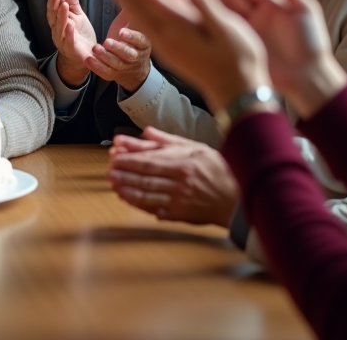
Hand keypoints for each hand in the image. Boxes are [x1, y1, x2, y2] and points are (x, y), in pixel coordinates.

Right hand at [45, 0, 97, 87]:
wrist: (85, 56)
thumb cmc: (80, 36)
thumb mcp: (78, 16)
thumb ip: (73, 3)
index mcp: (58, 21)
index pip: (54, 8)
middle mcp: (57, 30)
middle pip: (53, 16)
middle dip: (54, 3)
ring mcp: (63, 40)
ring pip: (60, 27)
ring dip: (61, 16)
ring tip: (64, 5)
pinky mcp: (71, 50)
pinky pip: (68, 41)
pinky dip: (68, 33)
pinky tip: (70, 25)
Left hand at [87, 9, 152, 92]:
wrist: (135, 66)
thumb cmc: (132, 39)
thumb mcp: (135, 23)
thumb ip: (132, 8)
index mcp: (144, 42)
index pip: (141, 40)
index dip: (133, 37)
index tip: (122, 32)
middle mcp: (136, 55)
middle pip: (129, 54)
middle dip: (118, 48)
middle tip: (107, 42)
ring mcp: (125, 66)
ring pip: (116, 64)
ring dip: (105, 57)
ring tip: (96, 49)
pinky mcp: (114, 74)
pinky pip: (106, 72)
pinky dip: (97, 67)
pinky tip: (89, 60)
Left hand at [106, 0, 269, 111]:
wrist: (236, 92)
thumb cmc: (239, 60)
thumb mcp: (227, 30)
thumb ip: (206, 6)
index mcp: (181, 30)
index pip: (153, 1)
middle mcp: (168, 38)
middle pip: (140, 9)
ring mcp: (167, 46)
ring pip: (142, 18)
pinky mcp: (170, 50)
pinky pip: (149, 26)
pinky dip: (140, 11)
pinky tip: (140, 3)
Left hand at [107, 127, 238, 226]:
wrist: (237, 199)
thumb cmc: (219, 171)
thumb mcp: (197, 149)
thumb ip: (169, 141)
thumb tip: (147, 131)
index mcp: (184, 165)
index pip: (150, 161)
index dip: (129, 159)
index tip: (114, 155)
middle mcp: (180, 184)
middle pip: (145, 178)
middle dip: (124, 174)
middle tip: (109, 170)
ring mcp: (179, 201)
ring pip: (147, 195)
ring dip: (127, 189)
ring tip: (113, 183)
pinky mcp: (179, 214)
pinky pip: (154, 209)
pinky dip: (138, 204)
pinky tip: (127, 198)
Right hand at [196, 0, 346, 118]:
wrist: (308, 76)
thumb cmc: (311, 44)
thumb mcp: (305, 11)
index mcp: (271, 4)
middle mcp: (256, 15)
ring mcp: (247, 29)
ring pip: (225, 9)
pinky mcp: (241, 44)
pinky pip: (224, 28)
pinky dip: (210, 17)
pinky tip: (197, 8)